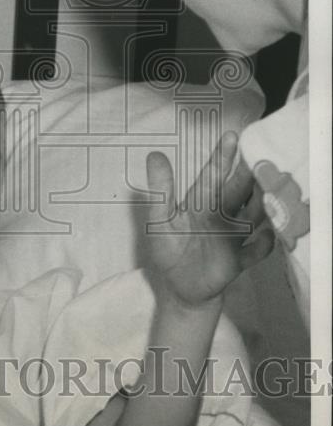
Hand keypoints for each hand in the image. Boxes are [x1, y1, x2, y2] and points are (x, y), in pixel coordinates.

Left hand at [144, 132, 274, 309]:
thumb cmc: (169, 250)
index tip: (232, 136)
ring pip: (253, 216)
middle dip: (249, 175)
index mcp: (201, 202)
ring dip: (262, 205)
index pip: (212, 176)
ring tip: (270, 191)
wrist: (181, 289)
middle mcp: (221, 215)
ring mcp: (233, 236)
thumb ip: (161, 190)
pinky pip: (256, 251)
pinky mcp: (240, 260)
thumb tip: (155, 154)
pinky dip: (263, 245)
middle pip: (238, 191)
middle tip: (262, 156)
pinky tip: (266, 237)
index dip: (222, 157)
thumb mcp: (160, 220)